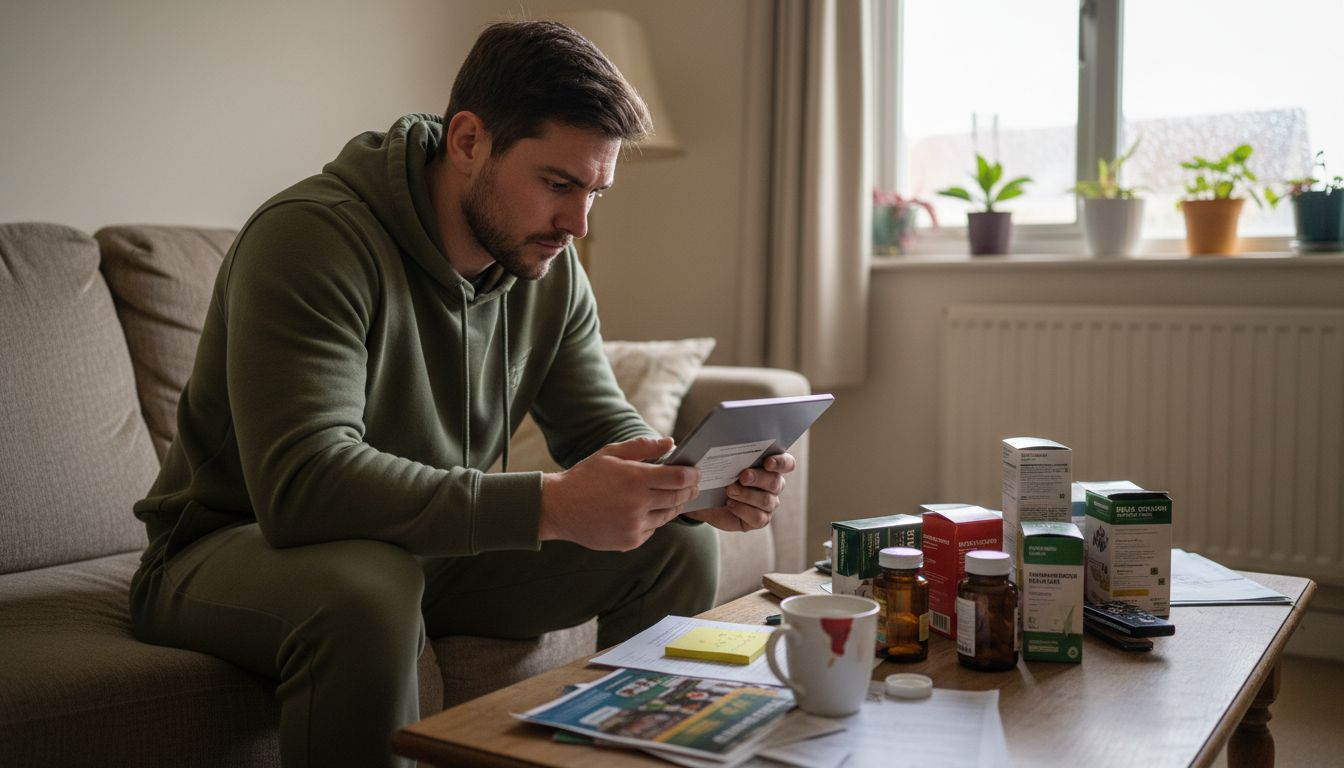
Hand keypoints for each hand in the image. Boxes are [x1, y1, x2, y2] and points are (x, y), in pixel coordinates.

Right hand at [538, 436, 700, 550]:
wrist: (559, 508)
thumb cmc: (586, 476)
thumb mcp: (611, 454)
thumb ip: (643, 447)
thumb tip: (671, 442)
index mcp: (634, 478)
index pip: (678, 477)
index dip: (692, 474)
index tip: (696, 471)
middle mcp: (637, 503)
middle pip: (677, 497)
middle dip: (689, 490)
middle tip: (693, 485)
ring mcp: (634, 525)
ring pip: (666, 515)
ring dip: (673, 505)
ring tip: (673, 496)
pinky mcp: (629, 541)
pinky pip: (652, 530)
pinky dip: (653, 520)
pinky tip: (646, 511)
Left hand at [685, 452, 795, 532]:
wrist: (703, 498)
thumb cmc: (715, 472)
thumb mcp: (714, 458)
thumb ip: (716, 446)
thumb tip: (698, 437)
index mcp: (769, 465)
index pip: (786, 463)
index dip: (781, 462)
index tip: (767, 461)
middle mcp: (773, 484)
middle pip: (776, 482)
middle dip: (759, 478)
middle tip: (742, 476)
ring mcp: (768, 503)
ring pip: (768, 501)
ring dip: (748, 495)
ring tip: (729, 491)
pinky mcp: (759, 519)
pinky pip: (759, 518)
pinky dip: (744, 511)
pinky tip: (730, 504)